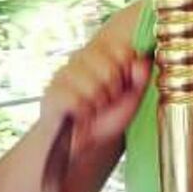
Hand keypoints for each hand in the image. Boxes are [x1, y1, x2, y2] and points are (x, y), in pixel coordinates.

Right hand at [42, 29, 150, 153]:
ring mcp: (64, 73)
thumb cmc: (108, 115)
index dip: (127, 71)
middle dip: (114, 91)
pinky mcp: (52, 91)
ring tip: (93, 107)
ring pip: (93, 86)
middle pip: (110, 69)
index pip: (121, 50)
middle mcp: (80, 57)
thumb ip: (140, 78)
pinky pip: (76, 100)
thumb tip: (140, 61)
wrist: (84, 142)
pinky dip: (84, 112)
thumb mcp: (131, 97)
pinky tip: (81, 114)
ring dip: (98, 103)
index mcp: (101, 52)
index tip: (122, 85)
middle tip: (106, 100)